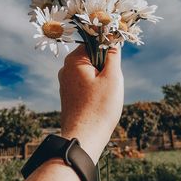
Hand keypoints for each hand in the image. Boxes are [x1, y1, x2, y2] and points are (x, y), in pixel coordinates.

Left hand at [58, 45, 123, 163]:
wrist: (83, 137)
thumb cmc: (100, 107)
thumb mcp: (112, 77)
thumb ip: (113, 56)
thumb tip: (113, 43)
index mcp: (74, 61)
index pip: (92, 43)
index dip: (107, 49)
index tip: (115, 61)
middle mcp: (66, 69)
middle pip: (90, 57)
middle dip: (104, 66)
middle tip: (111, 81)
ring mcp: (65, 82)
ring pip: (88, 71)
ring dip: (100, 78)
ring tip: (105, 94)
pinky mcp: (68, 94)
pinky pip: (83, 83)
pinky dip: (93, 87)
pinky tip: (98, 100)